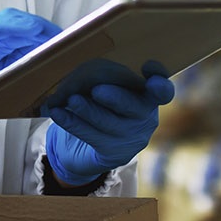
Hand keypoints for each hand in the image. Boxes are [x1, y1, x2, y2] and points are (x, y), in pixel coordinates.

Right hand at [0, 8, 61, 151]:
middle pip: (13, 22)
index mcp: (1, 44)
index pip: (26, 28)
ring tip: (33, 31)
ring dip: (13, 26)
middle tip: (56, 36)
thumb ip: (26, 73)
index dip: (47, 30)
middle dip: (36, 27)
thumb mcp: (5, 85)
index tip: (69, 37)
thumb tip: (60, 70)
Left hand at [43, 63, 175, 185]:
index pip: (163, 91)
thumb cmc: (102, 105)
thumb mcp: (108, 89)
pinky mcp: (113, 153)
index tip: (149, 67)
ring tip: (71, 100)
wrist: (91, 144)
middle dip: (116, 98)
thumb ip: (105, 78)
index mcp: (149, 97)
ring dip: (87, 110)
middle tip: (97, 90)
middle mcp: (145, 118)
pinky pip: (90, 136)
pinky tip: (57, 113)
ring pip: (108, 122)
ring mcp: (131, 138)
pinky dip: (72, 123)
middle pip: (134, 107)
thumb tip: (80, 68)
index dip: (159, 81)